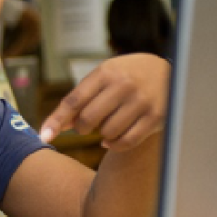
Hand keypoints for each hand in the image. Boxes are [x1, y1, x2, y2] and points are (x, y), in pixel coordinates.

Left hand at [39, 53, 169, 151]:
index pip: (74, 100)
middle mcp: (123, 85)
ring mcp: (141, 101)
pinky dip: (114, 145)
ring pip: (107, 132)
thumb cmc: (129, 76)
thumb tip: (57, 125)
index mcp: (106, 72)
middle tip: (88, 125)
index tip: (44, 135)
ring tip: (109, 124)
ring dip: (102, 135)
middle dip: (83, 128)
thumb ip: (81, 98)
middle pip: (88, 120)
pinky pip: (126, 141)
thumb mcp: (104, 77)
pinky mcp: (156, 117)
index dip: (56, 120)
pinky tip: (112, 140)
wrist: (172, 72)